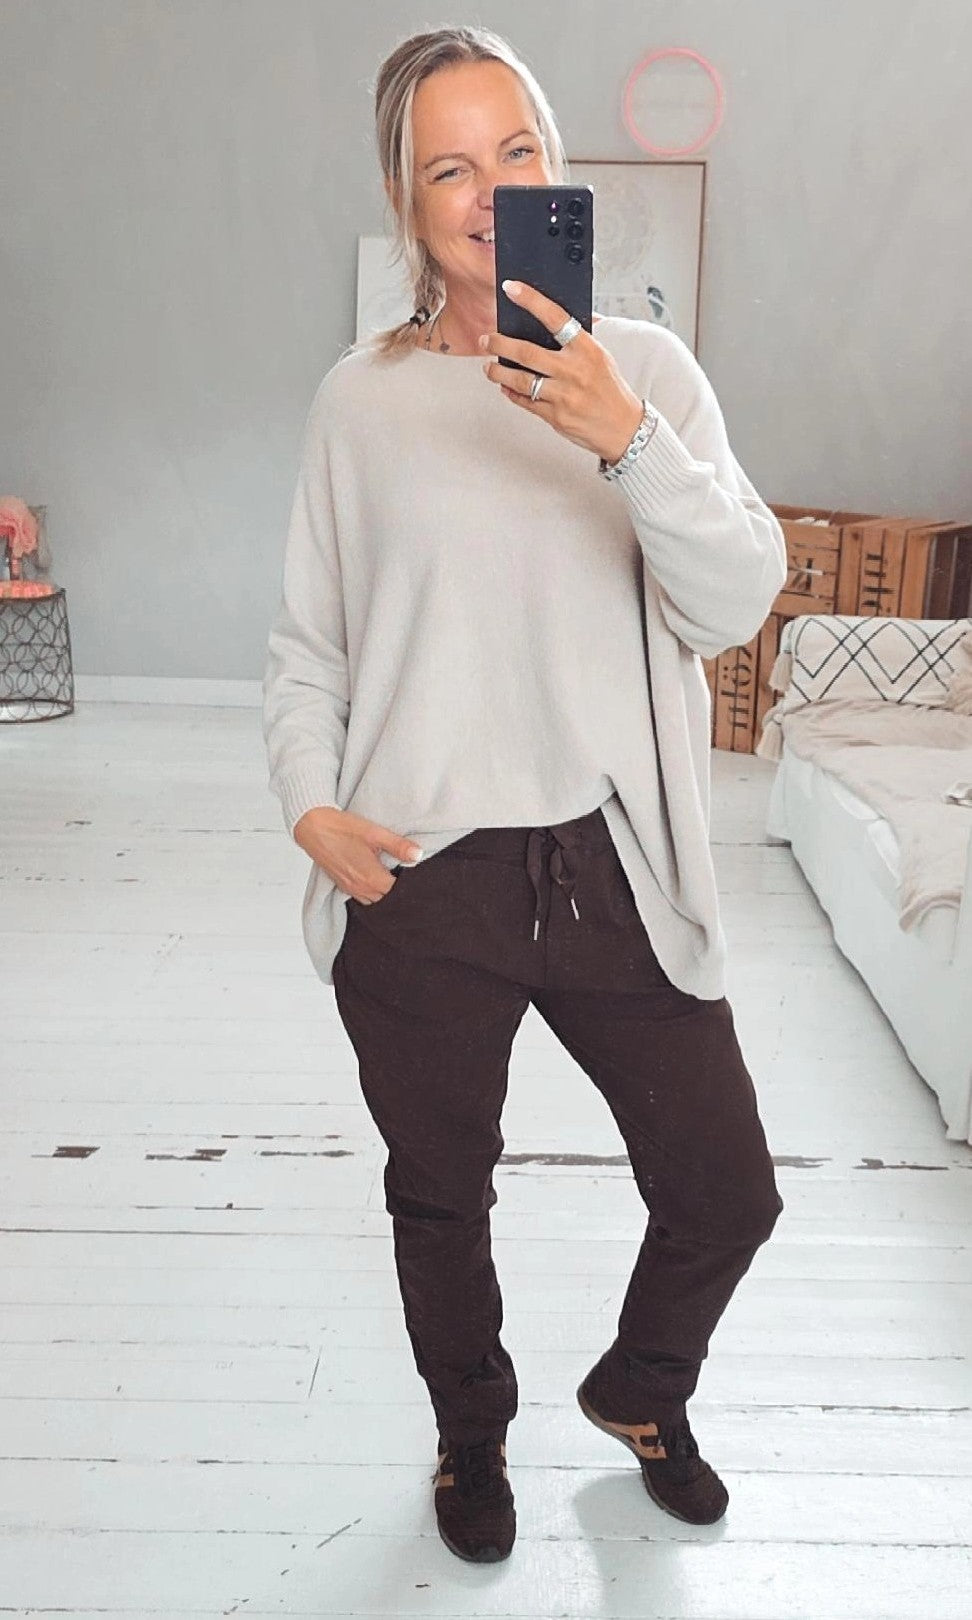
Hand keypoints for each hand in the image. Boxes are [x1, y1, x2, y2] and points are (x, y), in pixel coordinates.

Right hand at [292, 806, 423, 903]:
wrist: (312, 827)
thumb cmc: (341, 829)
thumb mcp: (375, 833)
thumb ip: (398, 846)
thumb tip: (418, 855)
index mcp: (372, 878)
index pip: (399, 892)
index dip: (409, 885)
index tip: (414, 874)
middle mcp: (361, 888)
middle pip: (388, 899)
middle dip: (397, 890)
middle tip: (404, 874)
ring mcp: (350, 889)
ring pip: (375, 900)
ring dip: (383, 892)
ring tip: (390, 876)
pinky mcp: (342, 885)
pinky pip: (362, 896)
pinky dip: (371, 892)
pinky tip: (374, 877)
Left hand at [480, 284, 644, 463]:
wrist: (623, 428)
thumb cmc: (610, 389)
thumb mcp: (601, 356)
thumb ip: (578, 339)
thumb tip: (555, 316)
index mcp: (586, 350)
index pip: (556, 318)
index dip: (532, 300)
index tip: (511, 289)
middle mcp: (573, 371)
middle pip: (527, 353)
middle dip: (500, 344)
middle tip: (486, 340)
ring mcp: (563, 395)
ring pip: (521, 380)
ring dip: (498, 372)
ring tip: (489, 367)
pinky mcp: (555, 417)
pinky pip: (526, 402)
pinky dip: (512, 393)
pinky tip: (505, 387)